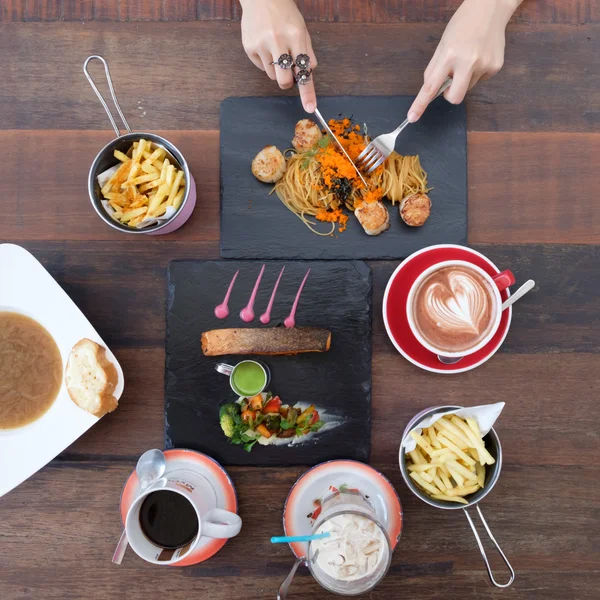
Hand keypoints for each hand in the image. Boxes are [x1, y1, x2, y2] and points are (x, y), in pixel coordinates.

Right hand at [240, 0, 317, 112]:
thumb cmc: (285, 15)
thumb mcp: (302, 30)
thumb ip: (307, 54)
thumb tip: (307, 74)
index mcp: (296, 36)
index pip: (304, 70)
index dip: (307, 92)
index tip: (310, 108)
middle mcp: (277, 40)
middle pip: (284, 81)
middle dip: (287, 82)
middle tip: (288, 72)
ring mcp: (261, 44)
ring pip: (272, 76)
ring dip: (276, 69)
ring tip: (275, 50)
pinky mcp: (249, 47)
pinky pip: (261, 67)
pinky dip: (265, 61)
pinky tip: (265, 46)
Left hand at [408, 0, 518, 121]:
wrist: (490, 8)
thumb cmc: (463, 25)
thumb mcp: (443, 44)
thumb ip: (435, 68)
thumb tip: (431, 90)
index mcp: (449, 55)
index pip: (431, 86)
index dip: (420, 104)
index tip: (412, 117)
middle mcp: (468, 62)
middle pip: (454, 98)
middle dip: (450, 95)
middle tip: (450, 80)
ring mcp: (484, 66)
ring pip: (467, 88)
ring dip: (464, 79)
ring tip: (468, 58)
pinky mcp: (496, 67)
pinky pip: (480, 80)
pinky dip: (476, 72)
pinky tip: (480, 55)